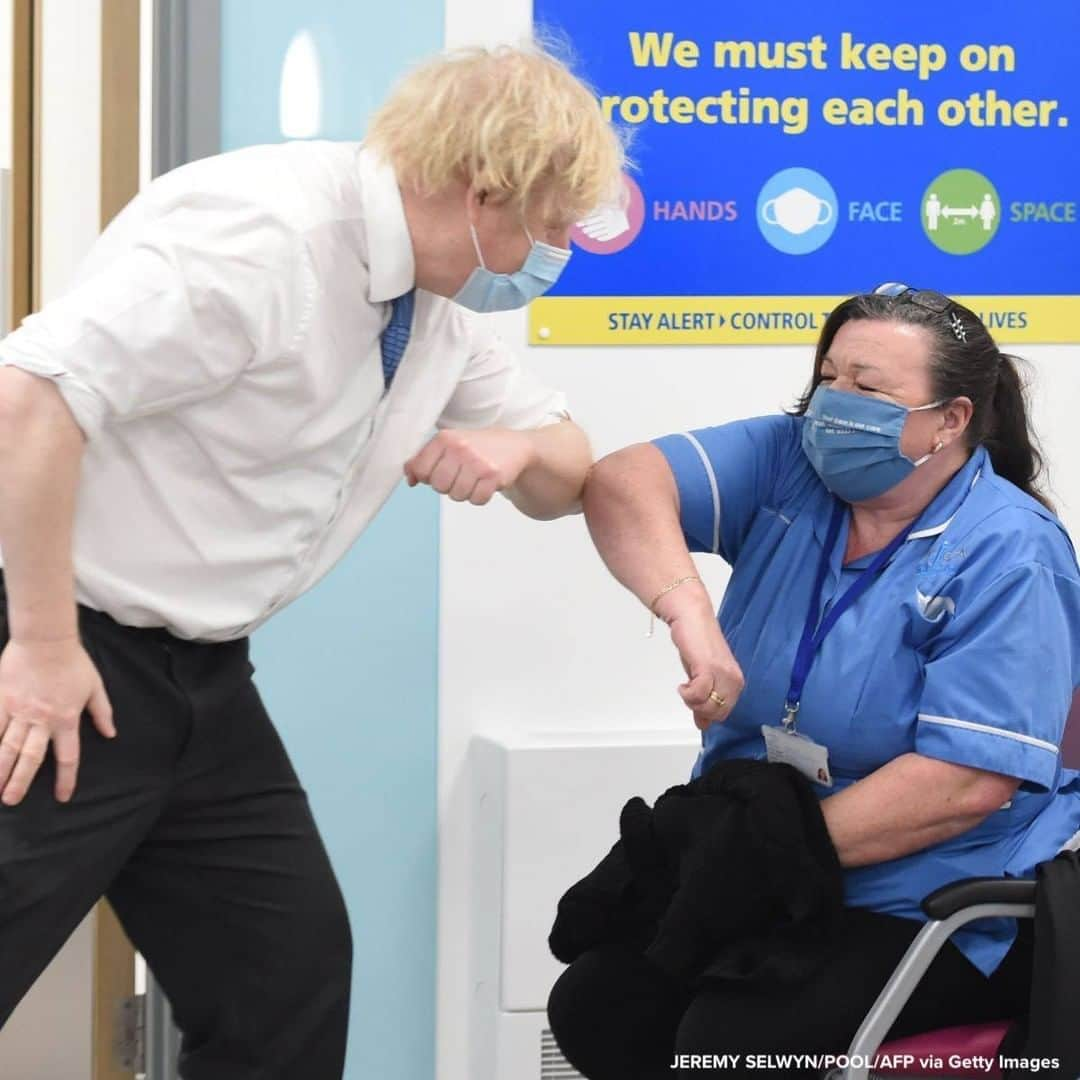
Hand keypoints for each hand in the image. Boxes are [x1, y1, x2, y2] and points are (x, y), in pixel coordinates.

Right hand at [0, 636, 114, 804]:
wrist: (46, 639)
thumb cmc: (73, 662)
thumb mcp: (95, 687)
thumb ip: (101, 712)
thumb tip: (110, 733)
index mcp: (67, 719)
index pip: (68, 755)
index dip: (66, 778)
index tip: (62, 796)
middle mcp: (42, 720)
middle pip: (31, 757)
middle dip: (21, 781)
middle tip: (12, 800)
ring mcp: (19, 711)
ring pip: (7, 746)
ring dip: (0, 769)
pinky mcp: (1, 700)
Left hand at [404, 429, 534, 505]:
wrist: (513, 446)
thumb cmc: (476, 447)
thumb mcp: (447, 445)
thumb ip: (423, 459)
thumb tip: (410, 479)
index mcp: (445, 438)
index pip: (421, 469)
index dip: (427, 476)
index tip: (438, 472)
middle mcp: (460, 448)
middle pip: (438, 486)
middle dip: (447, 486)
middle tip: (460, 475)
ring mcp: (478, 462)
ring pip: (457, 495)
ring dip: (464, 492)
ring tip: (473, 478)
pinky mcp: (493, 475)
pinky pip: (476, 500)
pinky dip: (479, 497)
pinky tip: (484, 484)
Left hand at [576, 204, 630, 242]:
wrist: (626, 211)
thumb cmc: (612, 208)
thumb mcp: (604, 206)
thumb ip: (595, 209)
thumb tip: (584, 213)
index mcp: (605, 213)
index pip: (592, 219)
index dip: (584, 222)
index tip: (578, 224)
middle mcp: (608, 220)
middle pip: (596, 226)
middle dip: (589, 229)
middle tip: (583, 230)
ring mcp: (612, 226)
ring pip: (601, 232)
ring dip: (594, 234)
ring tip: (589, 235)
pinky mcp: (616, 231)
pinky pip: (608, 236)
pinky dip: (602, 238)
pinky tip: (598, 238)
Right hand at [663, 600, 744, 730]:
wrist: (691, 618)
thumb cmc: (696, 644)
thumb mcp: (702, 677)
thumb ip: (704, 700)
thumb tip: (702, 725)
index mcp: (736, 682)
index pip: (725, 713)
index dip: (707, 712)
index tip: (694, 701)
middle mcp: (734, 680)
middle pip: (718, 713)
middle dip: (699, 709)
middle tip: (688, 693)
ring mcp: (722, 674)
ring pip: (709, 706)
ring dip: (692, 701)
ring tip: (685, 687)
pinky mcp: (708, 668)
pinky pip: (699, 694)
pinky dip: (687, 694)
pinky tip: (682, 685)